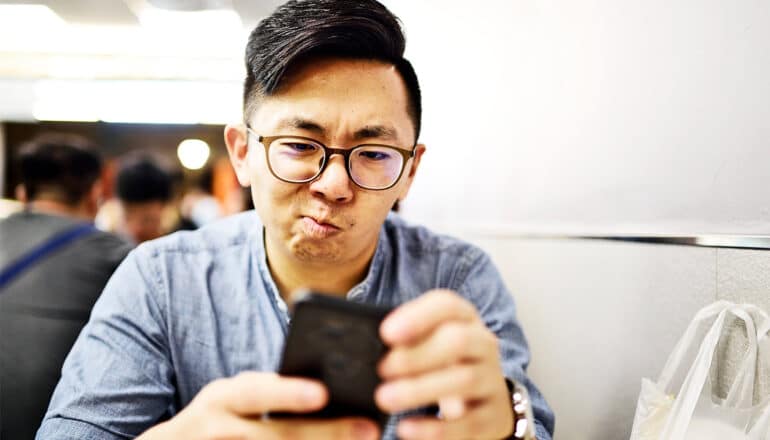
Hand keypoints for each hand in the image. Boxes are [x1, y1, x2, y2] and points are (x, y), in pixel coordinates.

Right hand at [138, 371, 379, 439]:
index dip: (288, 393)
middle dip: (327, 432)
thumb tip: (327, 392)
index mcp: (223, 398)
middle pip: (277, 435)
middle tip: (369, 428)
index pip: (256, 392)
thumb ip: (267, 393)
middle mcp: (218, 429)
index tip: (323, 393)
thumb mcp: (232, 399)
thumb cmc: (218, 420)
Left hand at [376, 290, 513, 438]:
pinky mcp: (492, 417)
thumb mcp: (431, 342)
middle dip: (416, 355)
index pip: (448, 305)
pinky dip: (433, 427)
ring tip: (385, 398)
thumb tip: (371, 344)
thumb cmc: (444, 364)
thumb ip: (408, 339)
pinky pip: (467, 422)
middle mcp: (483, 344)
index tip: (386, 333)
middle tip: (382, 370)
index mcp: (465, 319)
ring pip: (463, 380)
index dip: (417, 316)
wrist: (486, 402)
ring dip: (419, 389)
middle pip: (458, 341)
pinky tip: (405, 428)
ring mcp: (491, 380)